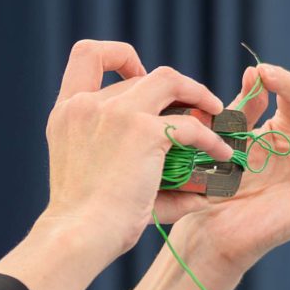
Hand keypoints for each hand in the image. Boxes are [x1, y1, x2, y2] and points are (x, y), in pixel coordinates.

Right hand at [40, 39, 233, 259]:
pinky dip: (211, 139)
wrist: (78, 236)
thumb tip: (165, 165)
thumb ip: (120, 158)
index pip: (88, 54)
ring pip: (170, 80)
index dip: (119, 57)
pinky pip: (191, 126)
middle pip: (142, 75)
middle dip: (175, 90)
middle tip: (193, 112)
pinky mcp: (143, 131)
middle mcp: (89, 104)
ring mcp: (116, 113)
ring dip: (197, 93)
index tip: (139, 77)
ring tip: (216, 114)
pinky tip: (221, 155)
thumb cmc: (84, 220)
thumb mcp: (91, 176)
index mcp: (68, 111)